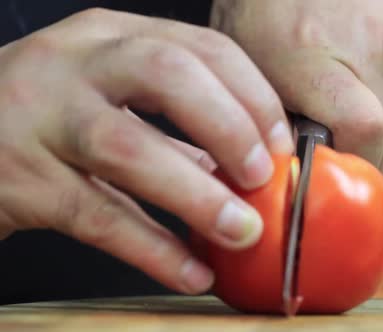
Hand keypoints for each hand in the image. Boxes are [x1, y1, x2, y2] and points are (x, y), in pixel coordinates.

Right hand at [0, 8, 292, 294]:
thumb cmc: (48, 112)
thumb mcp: (107, 92)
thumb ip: (173, 122)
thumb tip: (242, 165)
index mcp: (111, 36)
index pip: (200, 47)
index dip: (252, 95)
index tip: (280, 142)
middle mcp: (75, 64)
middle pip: (167, 75)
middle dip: (230, 127)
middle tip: (262, 175)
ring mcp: (42, 116)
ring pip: (129, 148)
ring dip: (196, 195)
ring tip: (240, 230)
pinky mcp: (20, 178)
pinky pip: (97, 216)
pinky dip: (152, 248)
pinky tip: (189, 270)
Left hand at [211, 0, 382, 189]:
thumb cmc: (269, 17)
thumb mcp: (254, 75)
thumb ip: (277, 128)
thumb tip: (302, 178)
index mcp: (320, 58)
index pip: (363, 131)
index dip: (356, 171)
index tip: (337, 185)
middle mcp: (377, 52)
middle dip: (365, 167)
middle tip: (336, 158)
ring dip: (379, 139)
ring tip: (345, 110)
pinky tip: (366, 88)